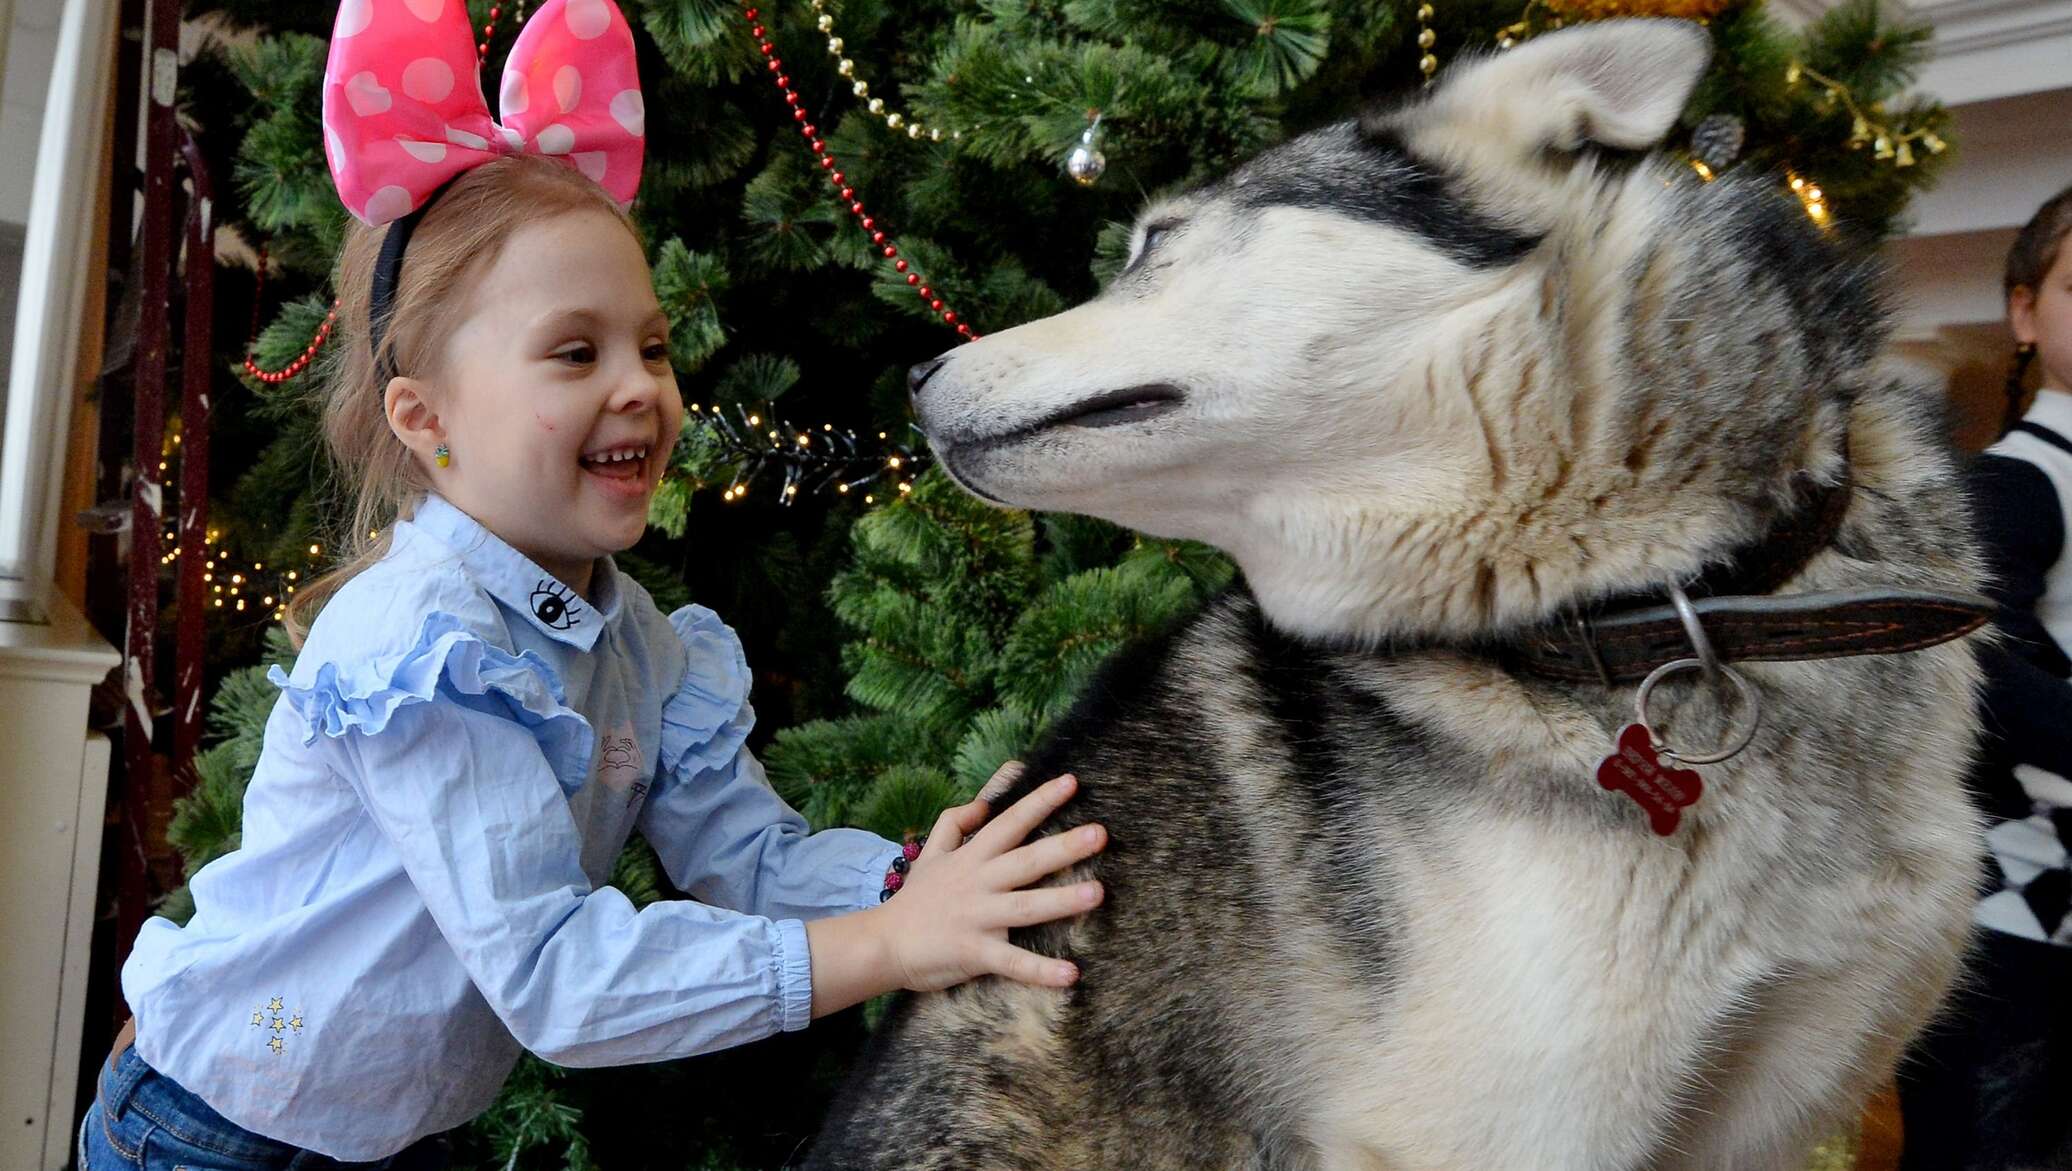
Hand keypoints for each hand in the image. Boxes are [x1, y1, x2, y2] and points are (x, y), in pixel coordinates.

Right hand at [879, 762, 1105, 991]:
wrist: (882, 944)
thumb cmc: (915, 899)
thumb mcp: (930, 852)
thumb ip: (954, 822)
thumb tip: (982, 800)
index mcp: (972, 858)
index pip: (1010, 823)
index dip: (1039, 801)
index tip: (1071, 782)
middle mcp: (978, 883)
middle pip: (1026, 860)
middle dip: (1063, 846)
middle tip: (1101, 833)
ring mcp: (977, 917)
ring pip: (1025, 906)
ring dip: (1062, 900)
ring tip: (1098, 893)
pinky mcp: (974, 952)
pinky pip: (1012, 962)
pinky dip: (1040, 971)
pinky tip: (1071, 974)